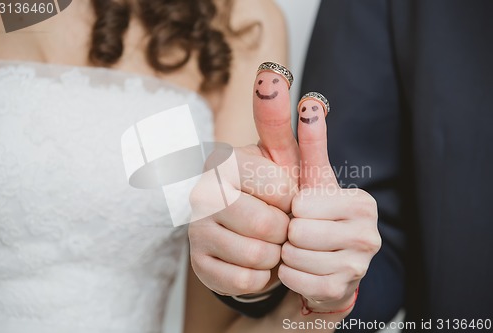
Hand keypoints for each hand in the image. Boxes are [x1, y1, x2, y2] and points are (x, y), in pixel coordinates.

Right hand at [188, 65, 299, 294]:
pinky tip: (257, 262)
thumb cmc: (278, 193)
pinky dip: (262, 277)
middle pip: (266, 225)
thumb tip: (278, 76)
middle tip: (282, 225)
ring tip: (271, 243)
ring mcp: (196, 230)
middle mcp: (203, 192)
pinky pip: (244, 281)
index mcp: (224, 162)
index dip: (294, 199)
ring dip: (276, 255)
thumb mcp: (287, 157)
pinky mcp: (198, 264)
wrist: (261, 235)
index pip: (279, 189)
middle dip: (286, 230)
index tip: (288, 197)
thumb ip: (280, 118)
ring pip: (256, 256)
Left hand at [278, 95, 380, 313]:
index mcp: (361, 204)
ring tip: (301, 249)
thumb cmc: (316, 215)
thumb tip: (312, 101)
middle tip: (300, 232)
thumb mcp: (312, 179)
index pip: (302, 204)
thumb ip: (310, 141)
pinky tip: (302, 267)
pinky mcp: (343, 290)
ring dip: (288, 254)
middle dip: (289, 232)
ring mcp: (360, 266)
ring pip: (294, 257)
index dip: (293, 208)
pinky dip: (290, 274)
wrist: (326, 261)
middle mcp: (368, 234)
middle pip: (298, 232)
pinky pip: (295, 280)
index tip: (304, 211)